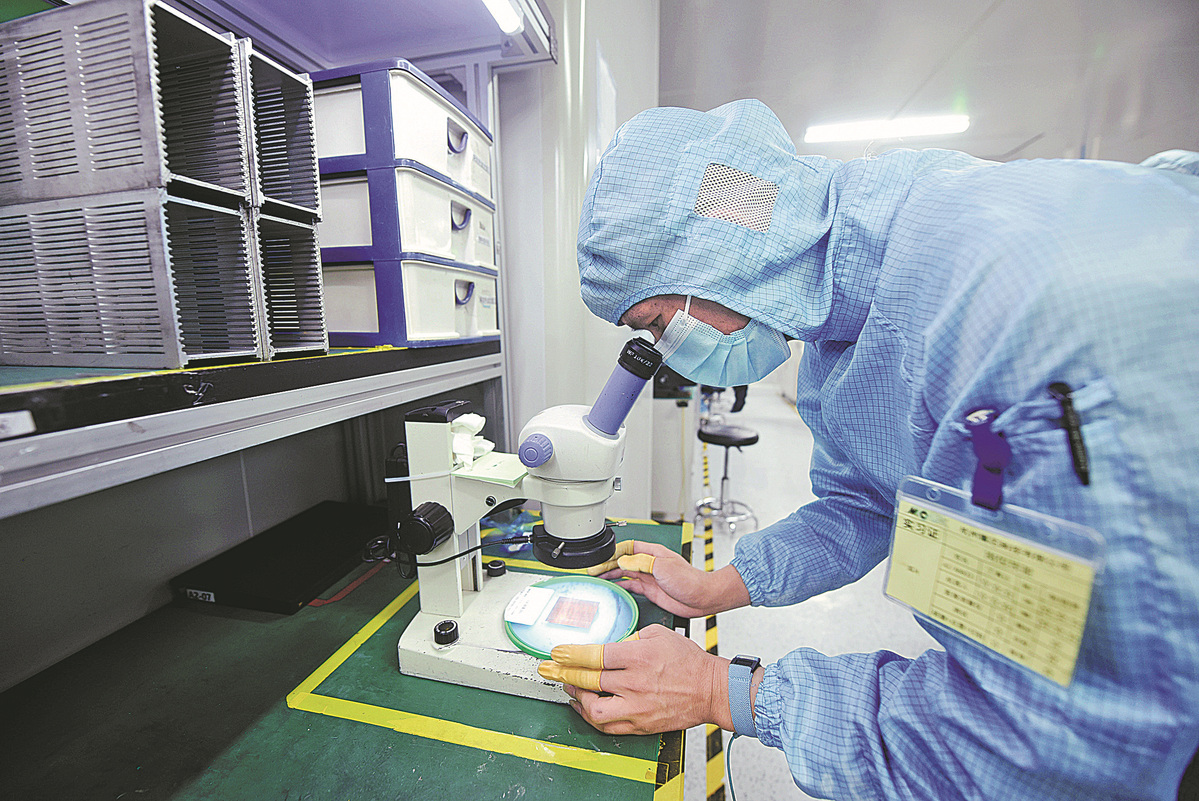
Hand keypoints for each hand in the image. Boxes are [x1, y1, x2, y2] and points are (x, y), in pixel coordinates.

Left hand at [538, 624, 730, 734]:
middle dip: (562, 674)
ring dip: (576, 698)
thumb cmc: (689, 662)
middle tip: (548, 669)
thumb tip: (611, 644)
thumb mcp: (659, 634)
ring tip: (568, 687)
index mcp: (638, 657)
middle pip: (588, 680)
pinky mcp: (640, 724)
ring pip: (594, 709)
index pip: (595, 655)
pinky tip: (584, 708)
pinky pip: (608, 726)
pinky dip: (591, 718)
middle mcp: (634, 683)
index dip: (571, 654)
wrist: (710, 690)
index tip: (556, 652)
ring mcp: (636, 707)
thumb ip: (631, 637)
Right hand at [587, 540, 749, 617]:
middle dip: (607, 564)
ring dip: (611, 575)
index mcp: (653, 552)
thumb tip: (622, 561)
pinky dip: (620, 586)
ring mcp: (650, 577)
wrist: (701, 597)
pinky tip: (612, 588)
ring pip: (625, 573)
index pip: (627, 548)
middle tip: (593, 570)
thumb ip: (641, 562)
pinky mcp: (651, 590)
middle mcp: (650, 563)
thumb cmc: (689, 579)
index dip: (613, 552)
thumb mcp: (663, 567)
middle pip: (623, 561)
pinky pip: (631, 586)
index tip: (601, 558)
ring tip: (598, 578)